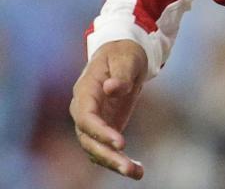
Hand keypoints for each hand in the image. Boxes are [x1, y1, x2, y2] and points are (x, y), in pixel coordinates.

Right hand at [69, 39, 148, 179]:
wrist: (123, 54)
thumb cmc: (124, 53)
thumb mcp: (126, 58)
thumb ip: (120, 75)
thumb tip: (112, 89)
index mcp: (85, 92)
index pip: (86, 117)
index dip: (100, 132)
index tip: (121, 143)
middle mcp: (84, 110)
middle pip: (87, 139)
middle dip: (106, 155)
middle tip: (128, 167)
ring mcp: (94, 122)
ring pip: (95, 149)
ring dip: (113, 163)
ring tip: (136, 173)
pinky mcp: (106, 128)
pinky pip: (107, 149)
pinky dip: (120, 160)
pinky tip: (138, 170)